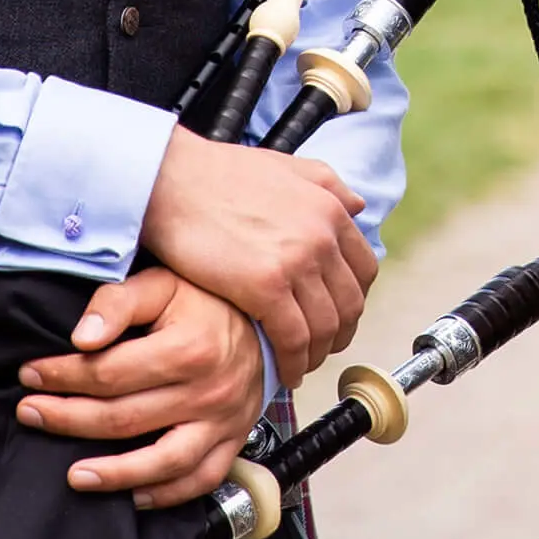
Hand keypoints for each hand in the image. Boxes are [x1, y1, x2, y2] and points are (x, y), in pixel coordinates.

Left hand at [13, 267, 265, 505]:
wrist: (268, 316)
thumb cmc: (208, 300)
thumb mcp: (165, 283)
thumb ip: (120, 301)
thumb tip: (81, 337)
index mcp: (190, 347)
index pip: (109, 372)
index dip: (62, 375)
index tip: (30, 375)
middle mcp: (209, 389)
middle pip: (123, 418)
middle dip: (67, 418)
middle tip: (30, 414)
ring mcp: (223, 420)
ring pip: (160, 461)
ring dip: (111, 474)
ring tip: (71, 475)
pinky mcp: (234, 439)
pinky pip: (200, 479)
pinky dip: (165, 494)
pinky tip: (132, 495)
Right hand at [139, 125, 377, 380]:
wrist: (174, 180)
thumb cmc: (221, 175)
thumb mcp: (288, 166)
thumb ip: (328, 185)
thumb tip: (359, 206)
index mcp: (330, 209)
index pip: (363, 269)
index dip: (354, 300)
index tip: (339, 317)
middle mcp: (322, 236)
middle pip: (350, 302)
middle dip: (340, 333)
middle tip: (323, 348)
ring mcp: (297, 261)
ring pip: (325, 325)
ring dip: (317, 353)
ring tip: (302, 364)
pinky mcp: (265, 286)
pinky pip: (294, 337)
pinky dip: (294, 362)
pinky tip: (284, 372)